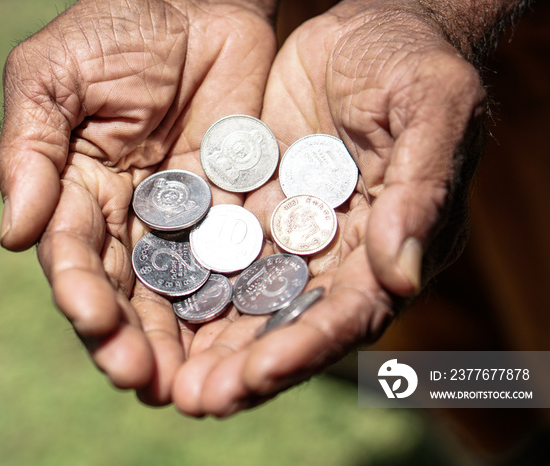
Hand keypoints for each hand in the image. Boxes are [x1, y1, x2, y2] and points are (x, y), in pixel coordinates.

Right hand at [0, 0, 276, 404]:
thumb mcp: (54, 75)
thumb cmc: (118, 28)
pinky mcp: (237, 214)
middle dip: (130, 337)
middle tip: (142, 379)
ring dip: (181, 342)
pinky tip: (244, 340)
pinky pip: (239, 264)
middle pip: (127, 292)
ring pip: (181, 294)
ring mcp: (186, 222)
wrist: (201, 0)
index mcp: (78, 191)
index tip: (94, 320)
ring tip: (188, 387)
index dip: (82, 290)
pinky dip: (239, 303)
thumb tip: (12, 236)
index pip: (76, 253)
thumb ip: (29, 149)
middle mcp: (130, 219)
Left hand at [172, 0, 486, 415]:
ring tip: (158, 375)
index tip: (256, 373)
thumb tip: (401, 278)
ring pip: (244, 300)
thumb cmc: (412, 62)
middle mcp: (337, 256)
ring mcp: (290, 236)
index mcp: (390, 246)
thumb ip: (421, 189)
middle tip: (194, 398)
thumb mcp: (431, 107)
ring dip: (205, 340)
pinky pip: (214, 252)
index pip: (349, 312)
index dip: (305, 346)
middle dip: (243, 364)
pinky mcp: (252, 210)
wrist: (368, 29)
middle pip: (288, 323)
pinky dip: (184, 284)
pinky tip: (146, 311)